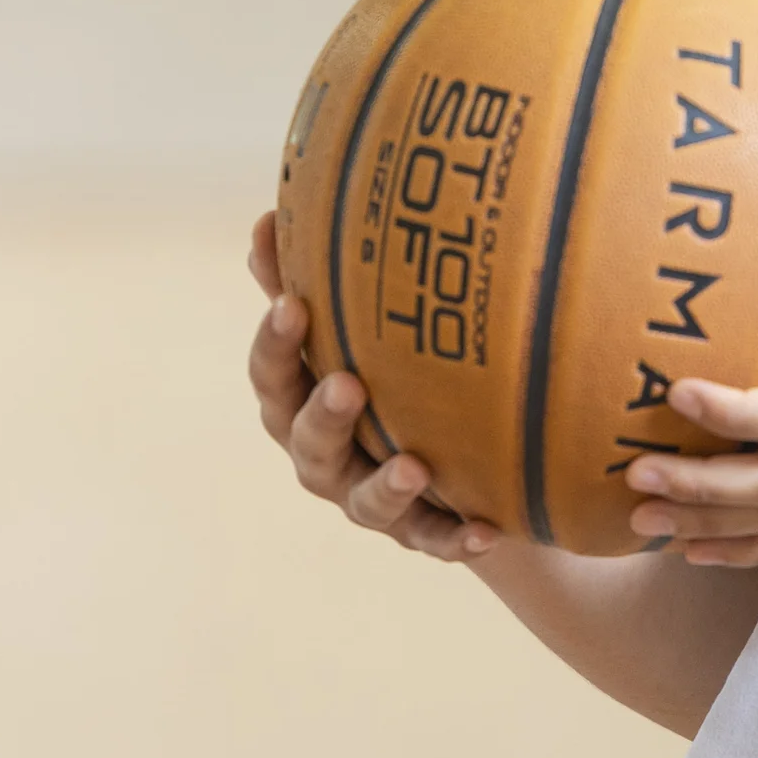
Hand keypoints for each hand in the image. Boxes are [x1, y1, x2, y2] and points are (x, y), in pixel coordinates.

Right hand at [246, 211, 501, 561]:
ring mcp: (368, 500)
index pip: (272, 375)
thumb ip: (303, 281)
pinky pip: (436, 542)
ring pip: (364, 502)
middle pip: (307, 443)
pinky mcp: (421, 533)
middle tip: (347, 384)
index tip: (292, 305)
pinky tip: (487, 529)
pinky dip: (457, 538)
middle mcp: (324, 458)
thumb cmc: (381, 372)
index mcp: (298, 403)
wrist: (444, 461)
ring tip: (414, 467)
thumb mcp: (346, 331)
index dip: (276, 344)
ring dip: (385, 486)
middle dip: (324, 416)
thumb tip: (271, 215)